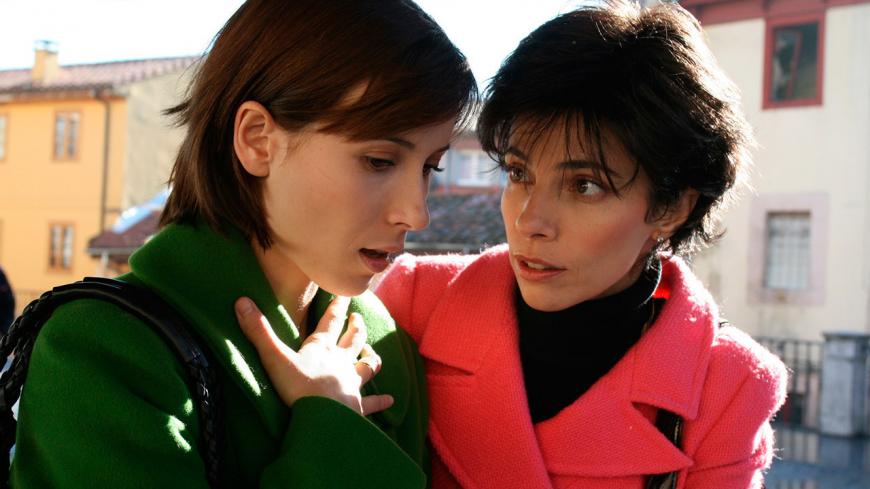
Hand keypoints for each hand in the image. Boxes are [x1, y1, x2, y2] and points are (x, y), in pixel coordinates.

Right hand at [234, 296, 392, 415]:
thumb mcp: (274, 358)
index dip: (337, 306)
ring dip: (371, 357)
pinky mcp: (358, 405)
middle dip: (356, 326)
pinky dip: (381, 401)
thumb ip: (258, 331)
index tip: (344, 293)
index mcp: (321, 348)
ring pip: (368, 365)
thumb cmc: (299, 387)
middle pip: (353, 339)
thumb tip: (241, 301)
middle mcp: (340, 362)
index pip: (331, 320)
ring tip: (372, 352)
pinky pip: (373, 402)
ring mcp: (352, 383)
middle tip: (358, 318)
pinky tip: (390, 401)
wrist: (324, 417)